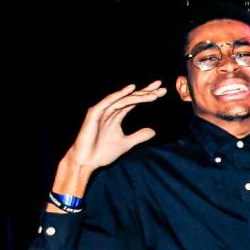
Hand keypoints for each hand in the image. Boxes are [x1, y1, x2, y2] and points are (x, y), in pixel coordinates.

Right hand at [50, 83, 166, 206]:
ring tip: (153, 93)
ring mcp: (102, 111)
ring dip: (138, 96)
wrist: (87, 162)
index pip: (134, 102)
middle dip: (146, 92)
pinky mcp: (94, 114)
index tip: (162, 91)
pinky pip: (109, 102)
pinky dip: (119, 94)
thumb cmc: (102, 153)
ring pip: (123, 99)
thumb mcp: (126, 144)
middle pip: (130, 98)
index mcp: (116, 115)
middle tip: (161, 88)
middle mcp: (110, 110)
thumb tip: (153, 131)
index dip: (147, 96)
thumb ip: (139, 136)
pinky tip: (130, 89)